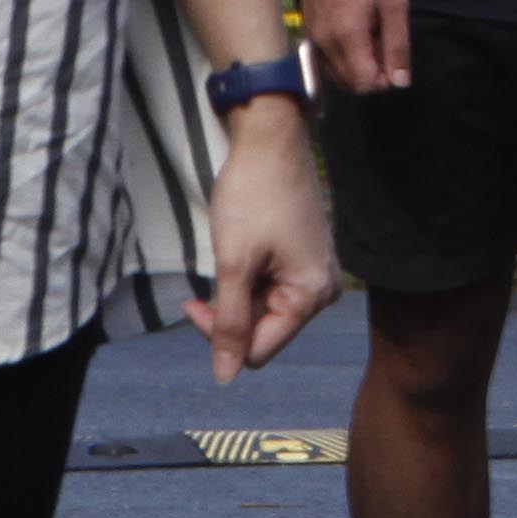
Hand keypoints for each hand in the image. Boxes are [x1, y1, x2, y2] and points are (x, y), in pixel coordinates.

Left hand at [185, 103, 334, 381]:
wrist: (270, 140)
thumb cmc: (253, 197)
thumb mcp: (233, 263)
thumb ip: (228, 322)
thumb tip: (225, 377)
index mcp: (312, 295)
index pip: (259, 350)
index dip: (220, 336)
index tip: (193, 302)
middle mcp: (323, 290)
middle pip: (263, 331)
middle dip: (228, 313)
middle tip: (201, 286)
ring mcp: (317, 272)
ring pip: (264, 310)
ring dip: (236, 295)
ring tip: (227, 258)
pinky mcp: (306, 258)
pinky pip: (272, 288)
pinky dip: (248, 280)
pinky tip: (240, 252)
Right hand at [301, 0, 412, 95]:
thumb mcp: (394, 4)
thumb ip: (398, 45)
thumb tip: (401, 83)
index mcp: (347, 35)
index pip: (364, 84)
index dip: (385, 80)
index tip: (394, 57)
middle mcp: (324, 43)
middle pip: (351, 85)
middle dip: (372, 74)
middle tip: (384, 43)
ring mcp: (312, 39)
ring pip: (338, 76)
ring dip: (358, 67)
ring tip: (370, 35)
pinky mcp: (307, 34)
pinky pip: (327, 61)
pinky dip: (344, 57)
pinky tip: (354, 31)